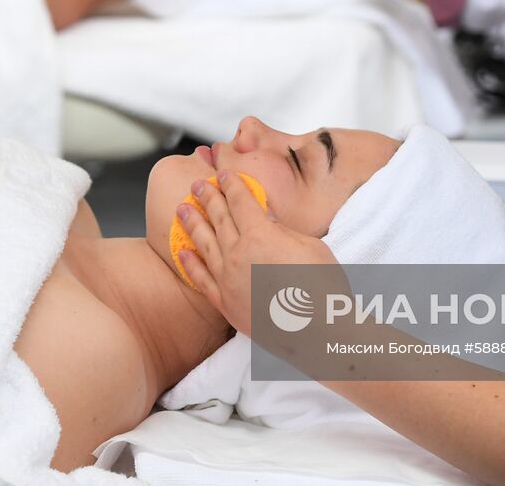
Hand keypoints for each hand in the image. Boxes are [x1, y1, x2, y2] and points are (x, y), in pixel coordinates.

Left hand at [176, 169, 339, 336]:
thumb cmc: (322, 287)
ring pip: (204, 245)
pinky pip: (202, 280)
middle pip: (218, 218)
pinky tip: (183, 253)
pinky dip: (191, 265)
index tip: (223, 173)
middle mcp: (238, 254)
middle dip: (207, 197)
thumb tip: (266, 219)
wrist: (317, 331)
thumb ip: (283, 230)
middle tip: (197, 184)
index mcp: (260, 235)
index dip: (231, 184)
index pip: (240, 202)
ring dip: (192, 224)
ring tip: (182, 209)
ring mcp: (228, 280)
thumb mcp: (310, 245)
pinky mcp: (226, 303)